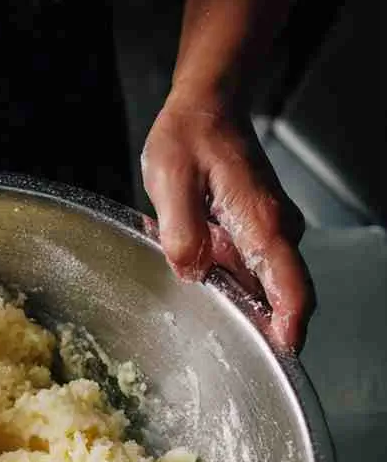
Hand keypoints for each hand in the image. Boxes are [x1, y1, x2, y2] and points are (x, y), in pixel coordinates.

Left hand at [142, 89, 314, 350]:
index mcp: (261, 222)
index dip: (289, 327)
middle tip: (225, 352)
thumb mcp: (170, 181)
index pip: (291, 287)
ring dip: (238, 306)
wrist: (207, 105)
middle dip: (260, 329)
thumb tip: (193, 273)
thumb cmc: (190, 136)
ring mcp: (266, 233)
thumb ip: (182, 233)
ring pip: (262, 287)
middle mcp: (274, 231)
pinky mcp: (252, 233)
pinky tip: (198, 282)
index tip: (280, 355)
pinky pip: (247, 272)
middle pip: (280, 297)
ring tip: (202, 315)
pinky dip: (228, 286)